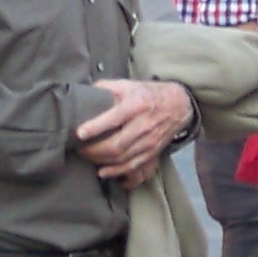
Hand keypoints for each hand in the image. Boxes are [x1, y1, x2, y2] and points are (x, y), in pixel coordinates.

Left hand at [75, 78, 194, 182]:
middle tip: (79, 148)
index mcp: (137, 104)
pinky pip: (133, 166)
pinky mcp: (152, 152)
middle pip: (116, 145)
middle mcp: (145, 124)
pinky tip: (103, 171)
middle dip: (93, 150)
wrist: (178, 105)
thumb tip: (83, 95)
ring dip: (101, 161)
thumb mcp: (128, 84)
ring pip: (122, 158)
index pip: (115, 118)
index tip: (79, 133)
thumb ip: (105, 88)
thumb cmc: (149, 94)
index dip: (95, 127)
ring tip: (88, 156)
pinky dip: (116, 172)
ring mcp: (150, 141)